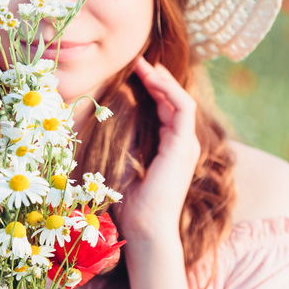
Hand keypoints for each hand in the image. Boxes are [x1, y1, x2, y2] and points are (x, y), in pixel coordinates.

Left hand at [117, 57, 200, 248]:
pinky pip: (183, 109)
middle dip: (158, 79)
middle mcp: (183, 145)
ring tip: (144, 64)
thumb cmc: (130, 207)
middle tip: (139, 60)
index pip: (167, 111)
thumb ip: (122, 147)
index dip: (154, 89)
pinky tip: (153, 78)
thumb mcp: (123, 168)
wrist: (145, 228)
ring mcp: (187, 146)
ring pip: (181, 101)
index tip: (134, 73)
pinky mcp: (184, 147)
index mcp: (171, 150)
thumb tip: (101, 129)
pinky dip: (170, 90)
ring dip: (163, 80)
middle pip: (175, 102)